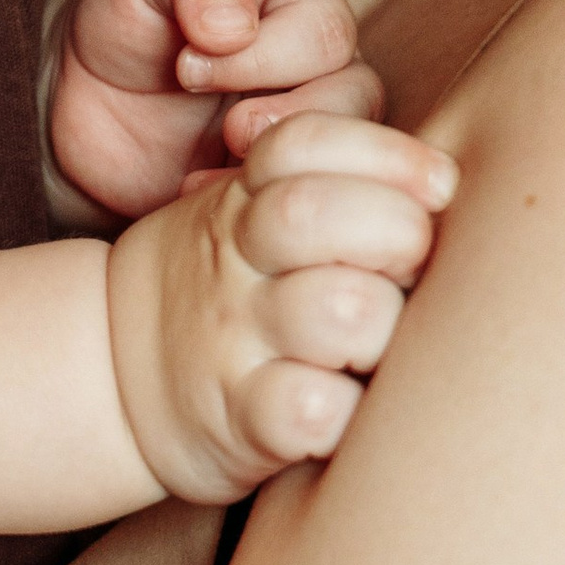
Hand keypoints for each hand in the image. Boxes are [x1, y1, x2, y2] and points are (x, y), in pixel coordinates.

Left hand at [51, 0, 379, 218]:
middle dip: (289, 116)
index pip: (326, 32)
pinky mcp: (269, 185)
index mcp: (297, 8)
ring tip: (206, 171)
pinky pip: (291, 200)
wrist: (76, 94)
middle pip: (355, 97)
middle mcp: (316, 71)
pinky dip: (252, 204)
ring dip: (278, 166)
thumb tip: (236, 26)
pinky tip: (194, 195)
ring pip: (335, 155)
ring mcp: (296, 133)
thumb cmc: (125, 18)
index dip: (265, 54)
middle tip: (228, 130)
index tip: (186, 65)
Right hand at [106, 111, 456, 501]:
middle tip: (415, 266)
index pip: (304, 143)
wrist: (112, 373)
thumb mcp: (252, 215)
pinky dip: (348, 408)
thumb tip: (452, 182)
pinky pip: (310, 410)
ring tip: (380, 342)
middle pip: (312, 213)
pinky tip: (353, 402)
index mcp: (246, 200)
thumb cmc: (235, 287)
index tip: (440, 186)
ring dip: (382, 323)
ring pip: (338, 310)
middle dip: (395, 230)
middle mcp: (238, 263)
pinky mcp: (243, 422)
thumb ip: (338, 183)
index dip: (386, 154)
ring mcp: (236, 342)